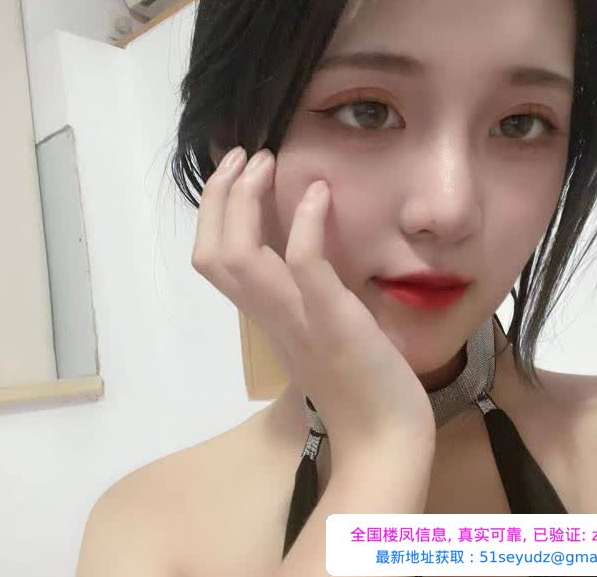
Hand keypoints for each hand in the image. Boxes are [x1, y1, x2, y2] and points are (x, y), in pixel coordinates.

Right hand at [192, 146, 435, 454]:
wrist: (385, 440)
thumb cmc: (360, 389)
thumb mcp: (321, 334)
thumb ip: (306, 299)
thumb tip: (310, 259)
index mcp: (266, 319)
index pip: (214, 262)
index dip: (215, 212)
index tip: (238, 174)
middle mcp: (270, 318)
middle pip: (211, 254)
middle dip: (219, 196)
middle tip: (245, 155)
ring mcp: (298, 321)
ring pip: (239, 258)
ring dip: (245, 200)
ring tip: (264, 161)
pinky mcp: (334, 323)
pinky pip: (305, 268)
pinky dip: (306, 225)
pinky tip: (321, 192)